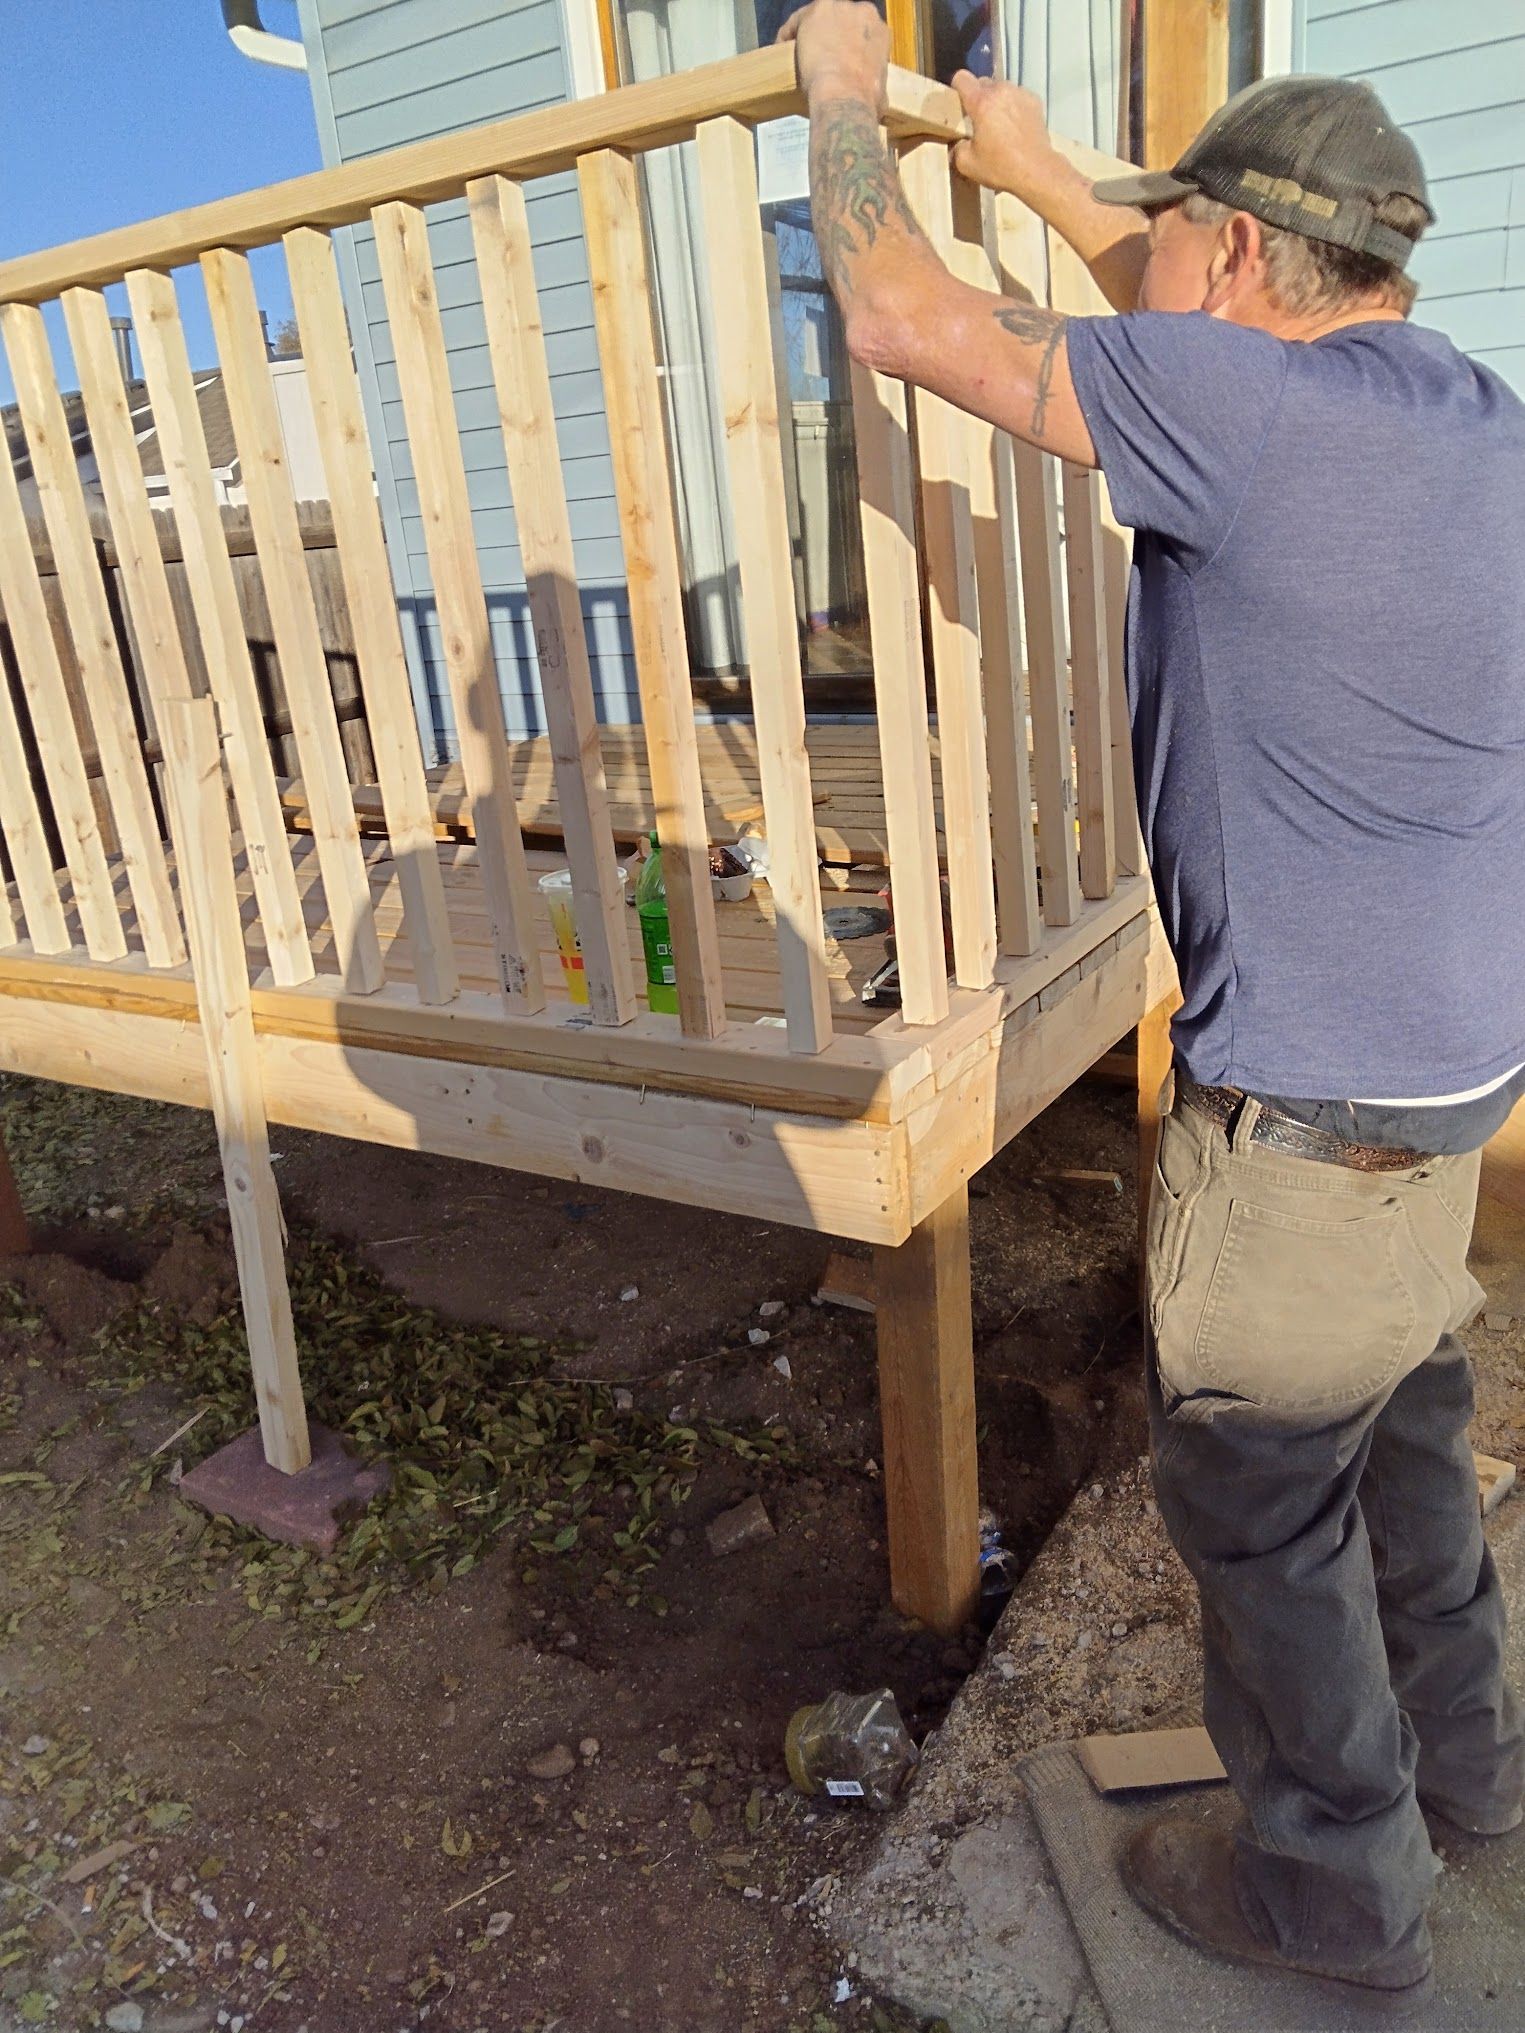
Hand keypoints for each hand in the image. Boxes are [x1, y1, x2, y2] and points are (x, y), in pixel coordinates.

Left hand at [777, 1, 889, 110]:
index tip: (836, 62)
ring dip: (806, 36)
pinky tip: (780, 50)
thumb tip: (875, 100)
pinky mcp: (817, 9)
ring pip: (817, 19)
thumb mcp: (878, 93)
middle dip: (828, 37)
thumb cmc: (865, 100)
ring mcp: (839, 7)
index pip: (857, 32)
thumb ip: (873, 84)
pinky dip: (787, 35)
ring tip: (796, 57)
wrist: (845, 96)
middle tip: (816, 59)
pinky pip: (797, 21)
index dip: (845, 47)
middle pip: (838, 21)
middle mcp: (862, 11)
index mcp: (879, 30)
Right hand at [950, 71, 1059, 197]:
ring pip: (1000, 89)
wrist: (1036, 171)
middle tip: (979, 120)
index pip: (962, 78)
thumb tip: (960, 142)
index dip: (956, 88)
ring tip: (999, 123)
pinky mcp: (1034, 100)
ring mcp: (1019, 93)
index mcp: (981, 102)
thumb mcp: (967, 164)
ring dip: (996, 101)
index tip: (959, 103)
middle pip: (982, 83)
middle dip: (978, 98)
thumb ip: (957, 147)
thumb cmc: (1001, 167)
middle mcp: (1000, 90)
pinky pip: (1017, 96)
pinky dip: (1013, 106)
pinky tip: (1015, 125)